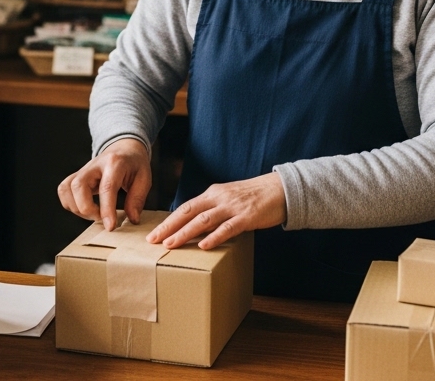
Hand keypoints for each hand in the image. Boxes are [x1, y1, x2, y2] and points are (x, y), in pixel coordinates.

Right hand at [57, 138, 151, 230]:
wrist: (123, 148)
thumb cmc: (134, 163)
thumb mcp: (144, 178)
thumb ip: (138, 198)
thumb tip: (132, 219)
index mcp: (115, 163)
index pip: (107, 187)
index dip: (107, 209)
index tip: (110, 226)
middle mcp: (95, 165)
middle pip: (79, 186)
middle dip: (86, 209)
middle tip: (100, 218)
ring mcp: (83, 169)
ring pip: (66, 188)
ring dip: (76, 207)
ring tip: (93, 214)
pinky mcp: (76, 176)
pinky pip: (64, 190)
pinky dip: (70, 203)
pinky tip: (84, 207)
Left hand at [146, 173, 285, 250]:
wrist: (280, 189)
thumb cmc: (253, 196)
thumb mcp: (228, 198)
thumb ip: (212, 209)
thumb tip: (195, 226)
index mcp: (212, 194)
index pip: (185, 208)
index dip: (168, 221)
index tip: (154, 233)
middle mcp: (219, 198)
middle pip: (188, 213)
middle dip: (169, 227)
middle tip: (153, 240)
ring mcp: (232, 207)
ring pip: (203, 221)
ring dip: (185, 233)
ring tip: (171, 244)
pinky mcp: (246, 217)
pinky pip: (227, 228)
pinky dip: (214, 237)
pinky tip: (203, 245)